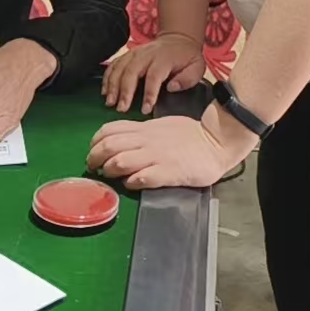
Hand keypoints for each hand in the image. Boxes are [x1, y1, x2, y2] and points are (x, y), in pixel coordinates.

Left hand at [86, 107, 253, 189]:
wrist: (215, 142)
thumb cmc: (189, 135)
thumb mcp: (161, 126)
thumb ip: (141, 133)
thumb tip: (120, 142)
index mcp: (144, 128)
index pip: (108, 130)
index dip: (95, 142)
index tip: (94, 152)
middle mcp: (146, 141)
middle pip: (108, 146)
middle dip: (94, 159)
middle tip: (94, 169)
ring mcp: (156, 157)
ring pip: (120, 161)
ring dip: (110, 171)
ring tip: (111, 177)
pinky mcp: (167, 172)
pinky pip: (141, 178)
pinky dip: (131, 182)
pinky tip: (131, 184)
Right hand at [103, 33, 206, 114]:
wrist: (178, 39)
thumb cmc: (187, 58)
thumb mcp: (196, 67)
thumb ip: (187, 79)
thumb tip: (172, 87)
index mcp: (164, 59)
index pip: (154, 76)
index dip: (149, 93)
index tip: (145, 109)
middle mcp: (147, 55)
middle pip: (132, 71)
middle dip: (124, 91)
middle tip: (121, 108)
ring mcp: (136, 53)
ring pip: (120, 67)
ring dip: (112, 85)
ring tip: (109, 102)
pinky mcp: (128, 54)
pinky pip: (114, 64)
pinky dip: (107, 77)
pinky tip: (104, 91)